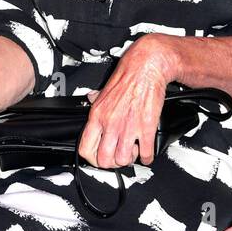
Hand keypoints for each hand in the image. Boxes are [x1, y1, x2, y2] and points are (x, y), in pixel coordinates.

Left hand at [77, 33, 175, 168]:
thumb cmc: (127, 76)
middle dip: (112, 163)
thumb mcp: (104, 89)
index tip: (100, 157)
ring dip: (129, 160)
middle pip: (104, 160)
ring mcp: (129, 127)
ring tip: (132, 151)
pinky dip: (147, 157)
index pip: (85, 148)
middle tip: (118, 156)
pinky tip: (146, 152)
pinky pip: (145, 154)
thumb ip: (96, 98)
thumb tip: (90, 98)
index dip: (92, 159)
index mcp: (97, 115)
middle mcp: (111, 123)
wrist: (146, 67)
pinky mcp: (147, 127)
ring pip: (123, 160)